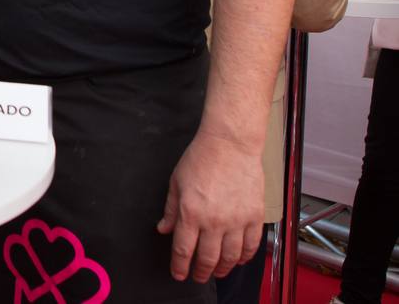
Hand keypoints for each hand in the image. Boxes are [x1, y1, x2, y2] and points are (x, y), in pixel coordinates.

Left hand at [157, 130, 264, 282]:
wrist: (230, 144)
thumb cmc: (201, 158)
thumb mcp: (176, 183)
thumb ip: (171, 210)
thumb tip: (164, 229)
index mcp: (191, 213)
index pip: (184, 250)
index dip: (180, 266)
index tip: (178, 274)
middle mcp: (215, 221)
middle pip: (208, 258)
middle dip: (201, 272)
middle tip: (198, 276)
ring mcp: (237, 220)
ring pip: (231, 257)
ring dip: (223, 269)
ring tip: (218, 272)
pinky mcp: (255, 216)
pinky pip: (252, 245)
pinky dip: (245, 257)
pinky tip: (239, 259)